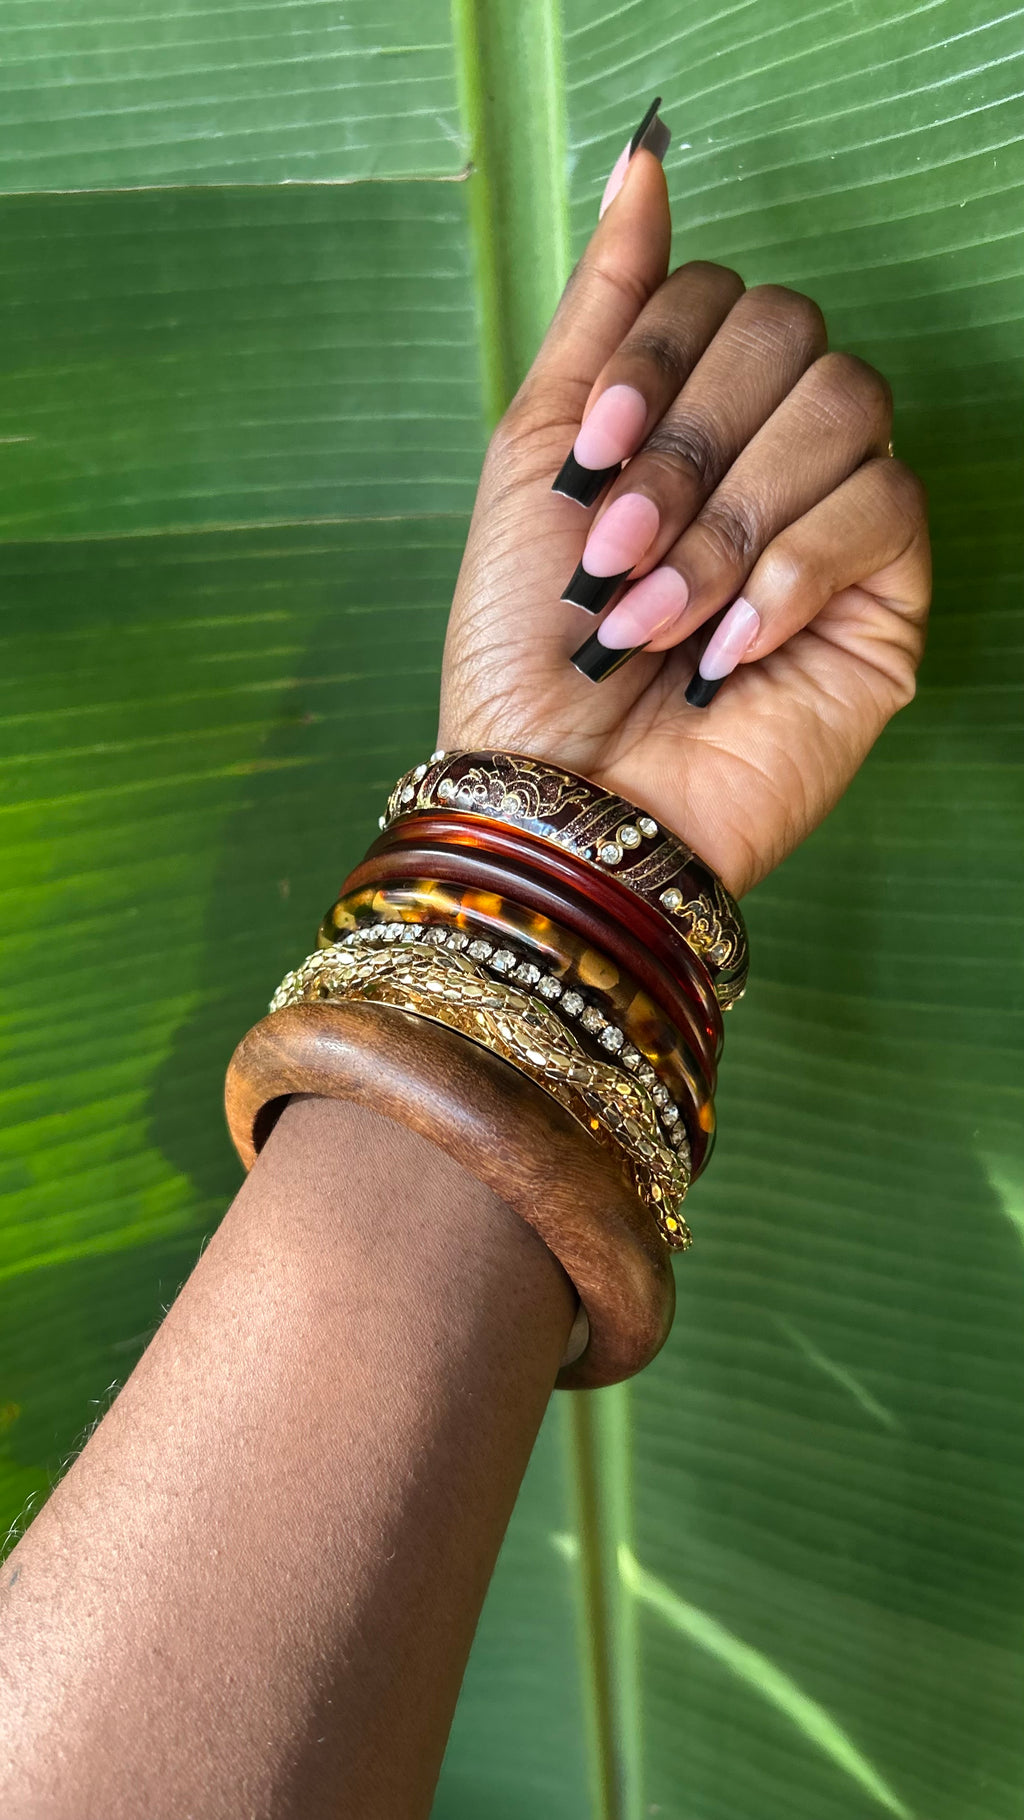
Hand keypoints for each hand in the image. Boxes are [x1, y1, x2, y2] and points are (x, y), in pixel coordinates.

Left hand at [439, 147, 929, 896]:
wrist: (560, 798)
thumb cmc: (528, 650)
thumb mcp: (536, 456)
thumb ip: (600, 314)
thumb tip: (647, 163)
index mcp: (687, 413)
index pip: (723, 295)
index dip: (658, 358)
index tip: (589, 456)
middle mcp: (768, 454)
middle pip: (793, 334)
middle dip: (687, 442)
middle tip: (616, 549)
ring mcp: (834, 523)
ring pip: (848, 409)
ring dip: (728, 517)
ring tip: (658, 616)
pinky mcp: (886, 600)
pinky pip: (887, 510)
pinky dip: (792, 570)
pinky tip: (732, 645)